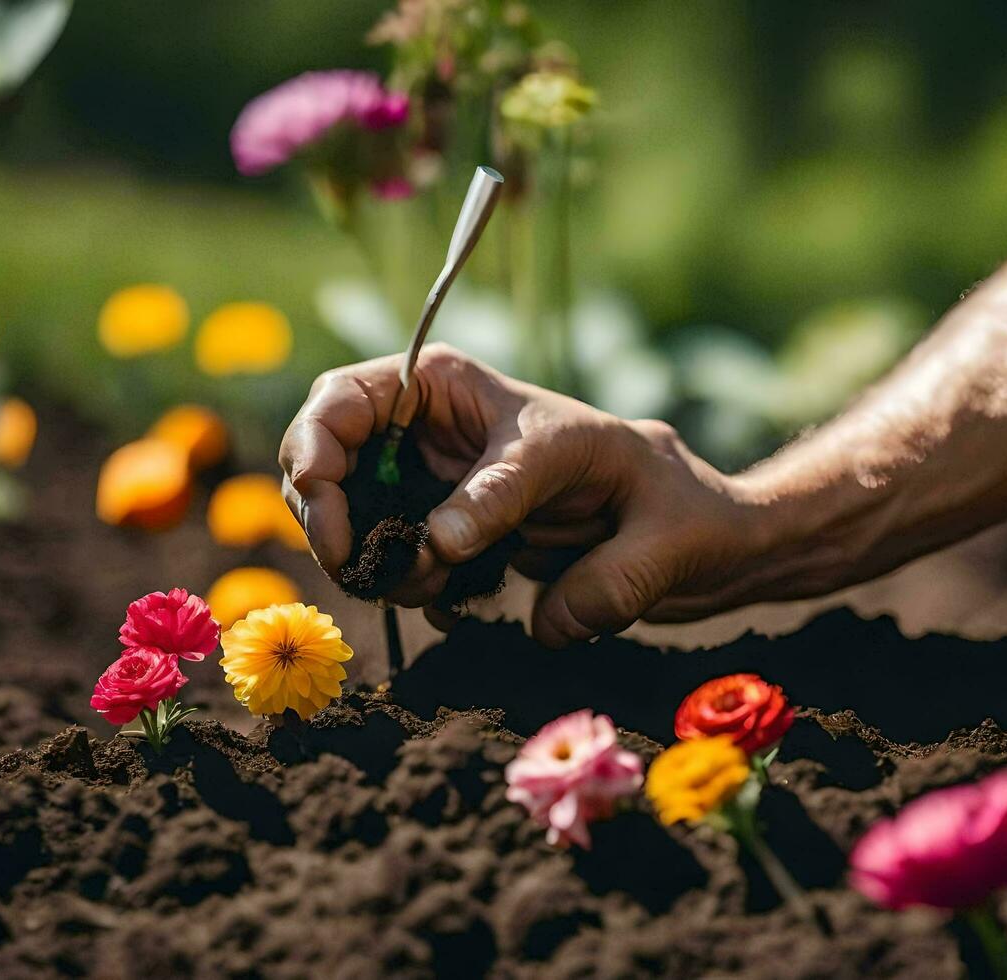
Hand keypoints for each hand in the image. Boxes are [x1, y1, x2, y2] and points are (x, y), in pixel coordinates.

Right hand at [279, 344, 771, 646]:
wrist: (693, 544)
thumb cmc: (666, 501)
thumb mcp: (610, 492)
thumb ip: (519, 507)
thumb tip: (437, 544)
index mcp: (453, 387)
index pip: (344, 398)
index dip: (313, 449)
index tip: (328, 510)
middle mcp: (428, 430)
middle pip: (323, 462)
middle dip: (330, 520)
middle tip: (366, 570)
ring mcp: (432, 486)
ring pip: (349, 520)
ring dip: (372, 564)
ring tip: (441, 586)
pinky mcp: (444, 538)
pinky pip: (389, 562)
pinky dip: (404, 588)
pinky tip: (458, 596)